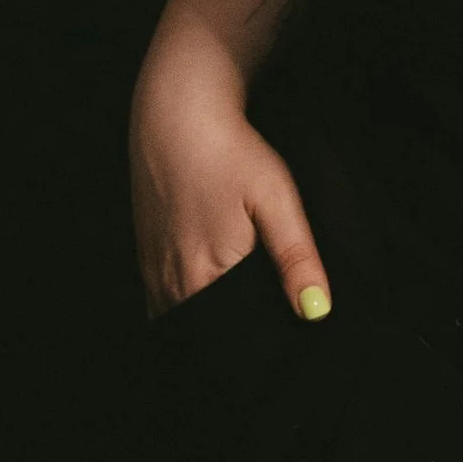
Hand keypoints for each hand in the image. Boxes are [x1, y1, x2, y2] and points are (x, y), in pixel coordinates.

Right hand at [129, 47, 331, 322]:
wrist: (176, 113)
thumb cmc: (228, 152)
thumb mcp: (275, 199)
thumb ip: (296, 257)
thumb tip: (316, 311)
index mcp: (205, 274)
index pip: (229, 338)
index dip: (254, 348)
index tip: (276, 346)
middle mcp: (170, 279)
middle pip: (202, 333)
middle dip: (230, 340)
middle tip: (261, 335)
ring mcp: (152, 266)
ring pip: (178, 317)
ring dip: (204, 324)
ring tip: (237, 318)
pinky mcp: (145, 250)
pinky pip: (161, 299)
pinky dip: (183, 304)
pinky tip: (206, 293)